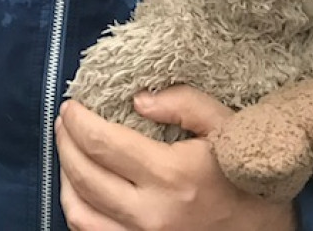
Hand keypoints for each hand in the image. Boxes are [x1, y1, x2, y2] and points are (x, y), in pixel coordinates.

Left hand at [56, 87, 297, 230]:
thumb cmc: (248, 174)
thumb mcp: (226, 125)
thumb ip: (183, 103)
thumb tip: (137, 99)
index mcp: (171, 176)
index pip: (103, 144)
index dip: (77, 121)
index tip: (71, 106)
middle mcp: (152, 214)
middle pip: (84, 175)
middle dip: (65, 142)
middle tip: (65, 122)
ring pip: (80, 213)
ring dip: (65, 178)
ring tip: (69, 152)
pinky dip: (79, 210)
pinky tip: (82, 189)